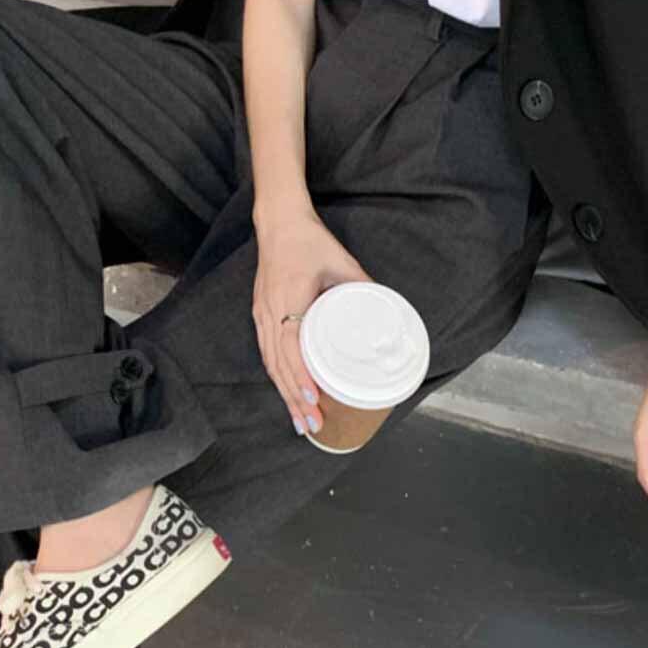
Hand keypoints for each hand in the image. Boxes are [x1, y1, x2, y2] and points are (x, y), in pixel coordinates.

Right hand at [252, 203, 372, 434]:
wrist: (279, 221)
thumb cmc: (309, 241)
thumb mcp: (342, 262)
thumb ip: (362, 286)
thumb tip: (387, 311)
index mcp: (288, 299)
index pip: (289, 345)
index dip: (300, 374)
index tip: (313, 397)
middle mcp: (270, 311)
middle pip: (278, 365)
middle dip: (294, 398)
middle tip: (312, 425)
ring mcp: (261, 314)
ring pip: (270, 364)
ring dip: (285, 394)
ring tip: (300, 421)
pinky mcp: (260, 314)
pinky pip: (267, 353)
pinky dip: (278, 377)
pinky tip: (287, 394)